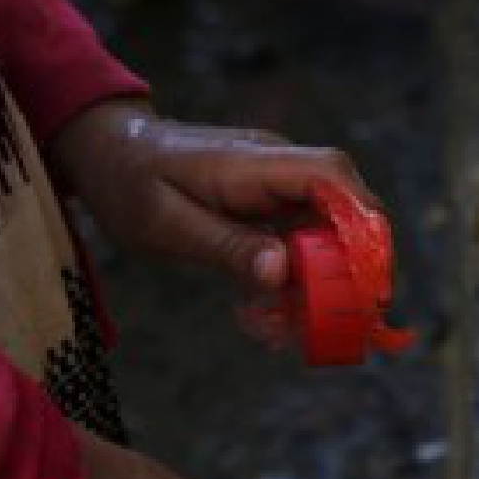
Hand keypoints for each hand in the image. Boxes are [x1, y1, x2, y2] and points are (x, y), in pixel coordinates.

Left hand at [47, 100, 379, 293]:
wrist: (109, 151)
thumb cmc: (129, 183)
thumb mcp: (165, 225)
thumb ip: (226, 246)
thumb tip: (282, 272)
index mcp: (255, 163)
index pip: (332, 178)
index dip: (363, 222)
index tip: (369, 276)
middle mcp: (279, 166)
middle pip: (346, 206)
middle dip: (353, 263)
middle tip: (347, 319)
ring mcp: (278, 183)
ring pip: (329, 229)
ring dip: (323, 278)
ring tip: (295, 326)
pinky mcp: (271, 202)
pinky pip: (303, 237)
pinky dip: (298, 275)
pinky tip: (274, 309)